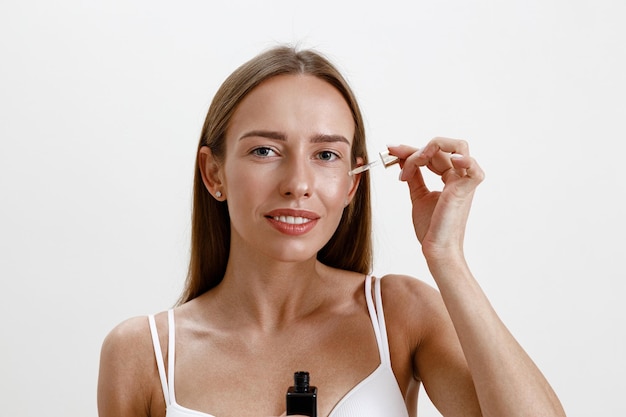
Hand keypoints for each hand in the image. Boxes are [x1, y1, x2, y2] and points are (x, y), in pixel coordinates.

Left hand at [388, 138, 483, 259]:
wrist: (435, 248)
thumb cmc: (430, 228)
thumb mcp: (418, 195)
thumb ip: (414, 175)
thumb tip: (403, 158)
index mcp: (451, 178)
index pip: (433, 154)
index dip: (410, 150)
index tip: (390, 150)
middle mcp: (460, 177)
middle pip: (440, 149)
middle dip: (415, 149)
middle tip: (396, 156)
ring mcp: (464, 182)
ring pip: (456, 148)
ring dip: (432, 148)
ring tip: (414, 162)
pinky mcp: (465, 191)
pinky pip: (474, 169)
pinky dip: (464, 160)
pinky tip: (450, 160)